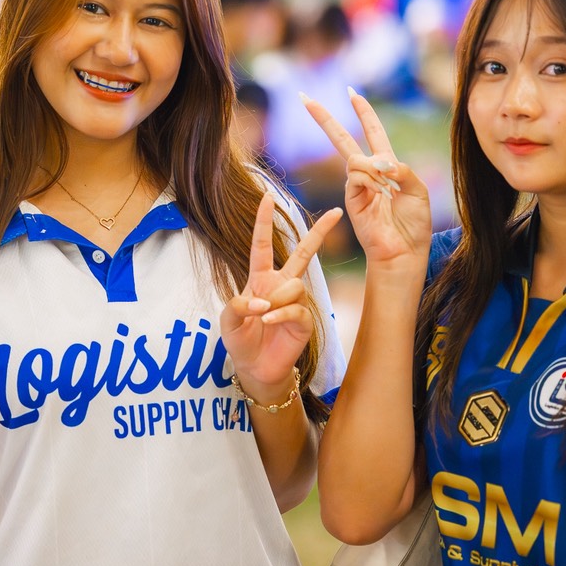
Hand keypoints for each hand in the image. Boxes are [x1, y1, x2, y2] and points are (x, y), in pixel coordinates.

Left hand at [219, 193, 340, 400]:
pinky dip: (281, 314)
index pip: (262, 245)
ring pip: (295, 286)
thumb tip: (262, 301)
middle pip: (304, 253)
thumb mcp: (228, 320)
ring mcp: (296, 303)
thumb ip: (237, 305)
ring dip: (277, 299)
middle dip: (320, 232)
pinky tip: (270, 322)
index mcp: (260, 279)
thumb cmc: (241, 339)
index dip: (264, 221)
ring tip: (263, 315)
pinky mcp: (305, 321)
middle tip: (337, 212)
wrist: (255, 368)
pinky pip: (297, 309)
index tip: (268, 198)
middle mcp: (281, 286)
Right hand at [302, 89, 431, 274]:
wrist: (403, 252)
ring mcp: (357, 185)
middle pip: (343, 139)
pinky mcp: (349, 198)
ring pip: (355, 158)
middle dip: (325, 119)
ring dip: (374, 169)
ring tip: (387, 190)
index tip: (352, 93)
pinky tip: (380, 195)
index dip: (364, 113)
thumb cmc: (414, 224)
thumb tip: (378, 160)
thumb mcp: (418, 190)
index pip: (373, 133)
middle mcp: (369, 173)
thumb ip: (402, 169)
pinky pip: (356, 175)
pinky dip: (371, 180)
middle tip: (305, 99)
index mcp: (388, 167)